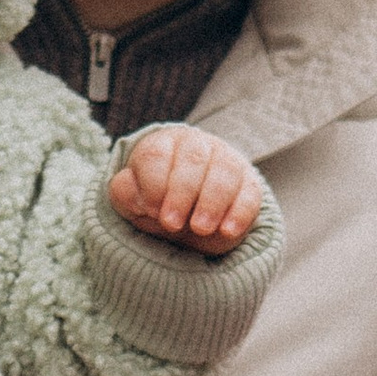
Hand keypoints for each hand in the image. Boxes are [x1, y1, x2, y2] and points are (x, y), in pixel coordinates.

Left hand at [108, 127, 264, 253]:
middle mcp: (196, 146)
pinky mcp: (249, 183)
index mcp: (162, 144)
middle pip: (192, 159)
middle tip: (171, 223)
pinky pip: (250, 193)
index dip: (153, 183)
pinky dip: (240, 212)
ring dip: (212, 201)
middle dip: (181, 193)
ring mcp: (226, 161)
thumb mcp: (132, 200)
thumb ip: (126, 194)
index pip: (156, 155)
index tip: (150, 210)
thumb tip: (138, 198)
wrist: (187, 216)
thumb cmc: (155, 202)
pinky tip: (227, 231)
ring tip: (200, 228)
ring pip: (225, 171)